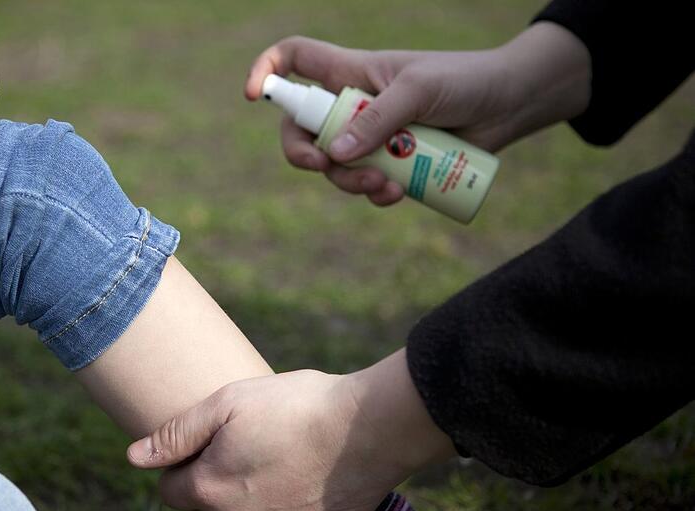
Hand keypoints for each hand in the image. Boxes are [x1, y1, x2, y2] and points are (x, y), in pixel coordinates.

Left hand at [128, 351, 455, 510]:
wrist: (367, 430)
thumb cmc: (297, 406)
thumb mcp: (229, 403)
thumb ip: (176, 433)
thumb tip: (134, 457)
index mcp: (207, 490)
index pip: (169, 489)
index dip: (185, 462)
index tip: (213, 442)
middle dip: (210, 483)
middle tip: (243, 449)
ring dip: (240, 502)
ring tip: (269, 464)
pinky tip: (293, 483)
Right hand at [244, 23, 589, 207]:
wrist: (509, 105)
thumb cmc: (463, 81)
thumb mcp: (418, 91)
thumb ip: (377, 120)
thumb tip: (333, 155)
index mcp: (350, 72)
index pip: (295, 60)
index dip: (267, 71)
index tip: (254, 96)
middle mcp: (352, 106)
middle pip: (302, 131)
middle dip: (304, 155)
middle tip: (324, 168)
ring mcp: (371, 138)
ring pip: (336, 168)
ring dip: (350, 182)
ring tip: (385, 185)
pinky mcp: (393, 165)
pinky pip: (367, 187)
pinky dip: (376, 195)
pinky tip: (400, 193)